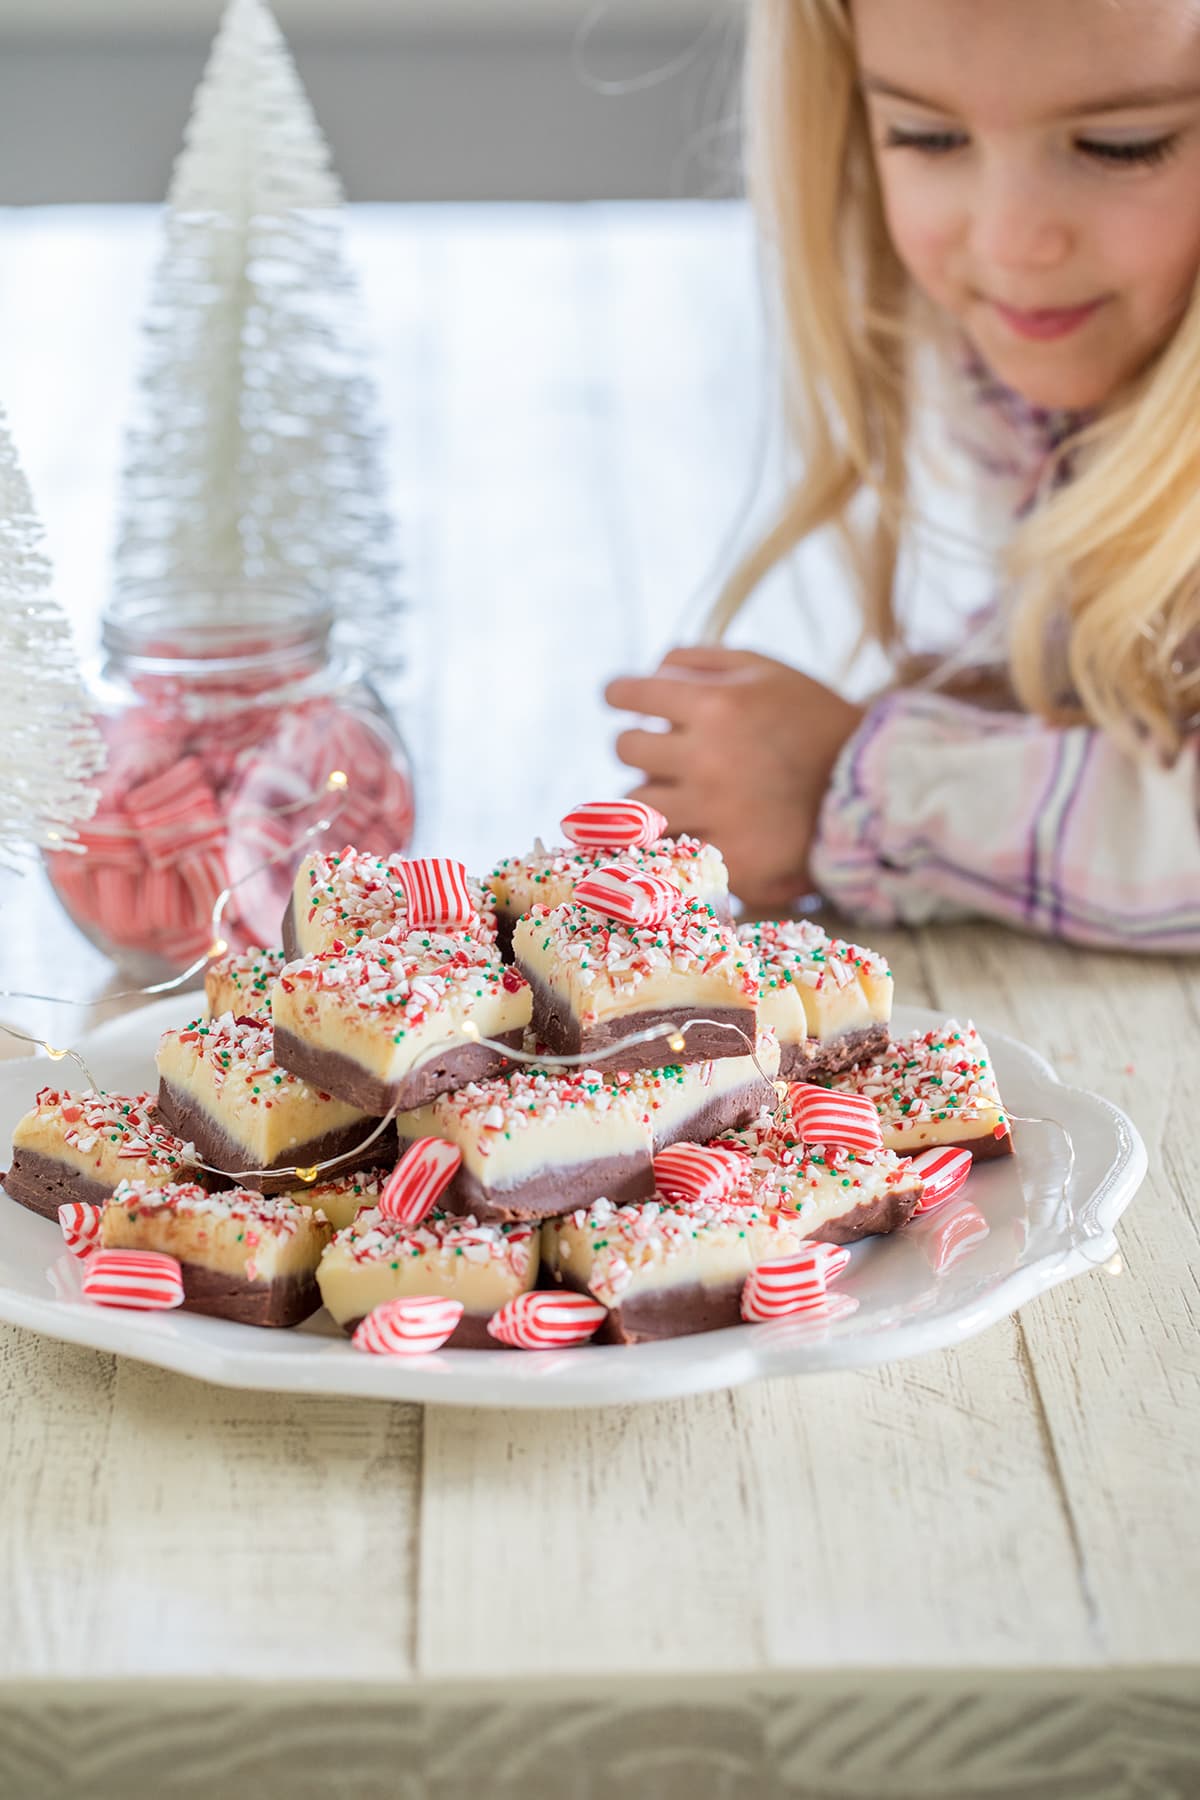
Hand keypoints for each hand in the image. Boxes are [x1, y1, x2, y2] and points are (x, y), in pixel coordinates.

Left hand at [604, 646, 864, 909]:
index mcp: (717, 703)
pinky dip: (667, 840)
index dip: (620, 694)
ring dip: (645, 796)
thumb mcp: (768, 670)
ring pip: (635, 804)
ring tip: (668, 795)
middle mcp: (709, 756)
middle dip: (639, 745)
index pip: (631, 693)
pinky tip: (682, 832)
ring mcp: (716, 811)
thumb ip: (703, 661)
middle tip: (659, 751)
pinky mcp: (728, 857)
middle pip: (628, 747)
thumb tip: (648, 667)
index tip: (620, 700)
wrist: (874, 788)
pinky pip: (666, 849)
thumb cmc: (815, 721)